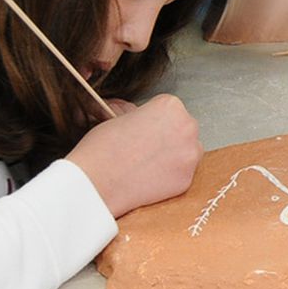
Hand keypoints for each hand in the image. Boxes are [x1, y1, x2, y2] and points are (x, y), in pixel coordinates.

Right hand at [67, 94, 202, 217]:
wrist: (97, 183)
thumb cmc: (101, 149)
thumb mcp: (118, 117)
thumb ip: (140, 115)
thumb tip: (143, 116)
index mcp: (170, 105)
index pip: (170, 109)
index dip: (155, 120)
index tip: (145, 129)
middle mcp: (187, 126)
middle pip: (184, 128)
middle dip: (169, 137)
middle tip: (147, 148)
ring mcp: (190, 154)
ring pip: (188, 151)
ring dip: (174, 155)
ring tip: (147, 163)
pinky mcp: (187, 178)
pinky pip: (183, 174)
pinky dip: (171, 176)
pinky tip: (150, 177)